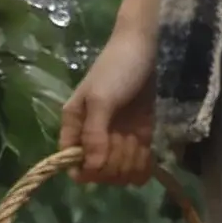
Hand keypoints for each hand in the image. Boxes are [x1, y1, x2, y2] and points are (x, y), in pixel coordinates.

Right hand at [57, 24, 157, 186]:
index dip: (90, 170)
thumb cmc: (116, 68)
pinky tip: (148, 153)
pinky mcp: (138, 138)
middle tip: (125, 140)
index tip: (104, 158)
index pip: (74, 166)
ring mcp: (117, 140)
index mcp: (74, 127)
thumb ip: (94, 134)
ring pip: (120, 173)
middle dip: (115, 163)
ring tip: (137, 142)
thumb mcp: (101, 99)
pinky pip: (137, 166)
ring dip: (131, 163)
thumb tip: (92, 168)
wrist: (144, 49)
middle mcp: (93, 138)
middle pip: (99, 173)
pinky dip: (144, 166)